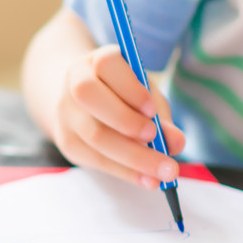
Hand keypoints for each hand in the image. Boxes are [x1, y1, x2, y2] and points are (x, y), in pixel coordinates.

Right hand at [50, 45, 186, 187]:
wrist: (82, 105)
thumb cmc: (123, 96)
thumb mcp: (145, 97)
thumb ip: (161, 116)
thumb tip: (176, 142)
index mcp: (96, 61)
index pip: (106, 64)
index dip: (129, 87)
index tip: (151, 109)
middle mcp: (74, 82)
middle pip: (89, 95)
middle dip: (125, 120)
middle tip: (155, 138)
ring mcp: (66, 113)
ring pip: (93, 134)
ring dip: (132, 156)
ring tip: (163, 171)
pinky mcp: (68, 142)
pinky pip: (95, 160)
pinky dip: (126, 172)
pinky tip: (148, 180)